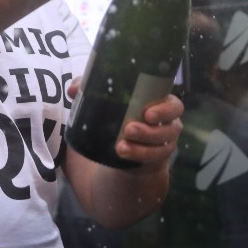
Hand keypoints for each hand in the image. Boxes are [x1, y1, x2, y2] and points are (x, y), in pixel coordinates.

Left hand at [66, 78, 183, 170]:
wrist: (121, 142)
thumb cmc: (119, 112)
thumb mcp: (105, 99)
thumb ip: (90, 88)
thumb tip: (73, 90)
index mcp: (161, 104)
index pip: (174, 105)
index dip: (166, 109)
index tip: (147, 112)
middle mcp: (167, 124)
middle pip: (171, 127)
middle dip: (151, 130)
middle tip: (129, 128)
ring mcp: (163, 143)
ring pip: (161, 146)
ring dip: (142, 147)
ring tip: (120, 146)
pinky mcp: (155, 158)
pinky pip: (153, 159)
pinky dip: (138, 156)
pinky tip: (124, 153)